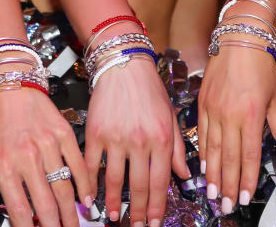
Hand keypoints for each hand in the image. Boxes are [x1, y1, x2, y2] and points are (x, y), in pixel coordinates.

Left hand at [0, 85, 93, 226]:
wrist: (8, 84)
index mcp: (3, 164)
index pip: (19, 208)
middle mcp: (27, 157)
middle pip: (45, 203)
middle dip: (54, 225)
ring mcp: (48, 145)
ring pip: (64, 187)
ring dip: (71, 211)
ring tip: (75, 225)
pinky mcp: (63, 133)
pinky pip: (78, 164)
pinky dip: (85, 184)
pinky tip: (88, 198)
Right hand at [85, 59, 188, 226]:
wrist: (124, 65)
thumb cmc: (149, 89)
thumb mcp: (171, 117)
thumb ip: (178, 148)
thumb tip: (185, 175)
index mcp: (161, 139)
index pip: (160, 182)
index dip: (158, 206)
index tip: (156, 223)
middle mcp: (140, 141)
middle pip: (139, 186)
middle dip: (139, 212)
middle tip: (139, 226)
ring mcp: (116, 138)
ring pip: (115, 180)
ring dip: (115, 203)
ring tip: (115, 217)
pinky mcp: (95, 132)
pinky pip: (91, 165)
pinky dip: (90, 184)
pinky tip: (91, 196)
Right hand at [197, 43, 275, 214]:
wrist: (240, 36)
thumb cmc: (262, 64)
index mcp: (252, 115)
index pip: (250, 155)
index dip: (248, 179)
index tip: (245, 198)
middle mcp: (230, 115)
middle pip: (229, 158)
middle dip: (228, 185)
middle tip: (225, 207)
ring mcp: (214, 110)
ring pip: (212, 150)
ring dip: (213, 175)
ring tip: (213, 194)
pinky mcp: (202, 103)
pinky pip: (201, 134)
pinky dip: (203, 153)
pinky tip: (203, 167)